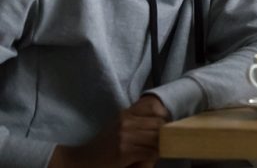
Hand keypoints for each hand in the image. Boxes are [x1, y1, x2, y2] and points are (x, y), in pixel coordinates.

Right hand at [48, 95, 169, 167]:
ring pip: (157, 138)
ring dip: (158, 147)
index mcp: (125, 114)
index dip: (162, 116)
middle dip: (164, 135)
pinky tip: (144, 160)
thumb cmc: (102, 148)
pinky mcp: (124, 151)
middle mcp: (125, 121)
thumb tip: (164, 121)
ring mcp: (124, 136)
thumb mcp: (119, 129)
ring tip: (151, 153)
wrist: (80, 162)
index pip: (153, 105)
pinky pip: (150, 152)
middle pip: (159, 123)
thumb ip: (138, 123)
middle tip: (160, 144)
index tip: (163, 126)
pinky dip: (152, 157)